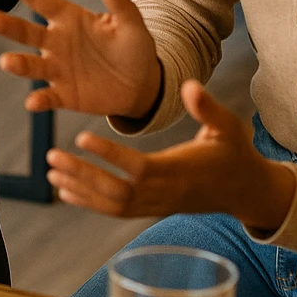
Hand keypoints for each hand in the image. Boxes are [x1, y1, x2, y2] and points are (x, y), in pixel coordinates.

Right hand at [0, 0, 162, 119]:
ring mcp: (57, 69)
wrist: (142, 85)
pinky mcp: (65, 95)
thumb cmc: (132, 45)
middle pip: (24, 31)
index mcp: (67, 17)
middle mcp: (55, 41)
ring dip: (18, 63)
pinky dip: (40, 100)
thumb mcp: (128, 17)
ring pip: (31, 64)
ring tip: (6, 61)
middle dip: (3, 24)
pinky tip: (32, 103)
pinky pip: (49, 97)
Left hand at [46, 80, 296, 230]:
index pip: (139, 169)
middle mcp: (165, 194)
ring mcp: (158, 205)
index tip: (82, 137)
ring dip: (80, 190)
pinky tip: (66, 190)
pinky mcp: (153, 209)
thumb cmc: (235, 153)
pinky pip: (117, 211)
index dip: (110, 156)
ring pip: (113, 205)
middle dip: (83, 176)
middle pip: (118, 192)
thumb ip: (208, 108)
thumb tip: (190, 85)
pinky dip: (89, 202)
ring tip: (51, 172)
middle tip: (51, 156)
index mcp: (180, 171)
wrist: (246, 190)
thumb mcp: (229, 126)